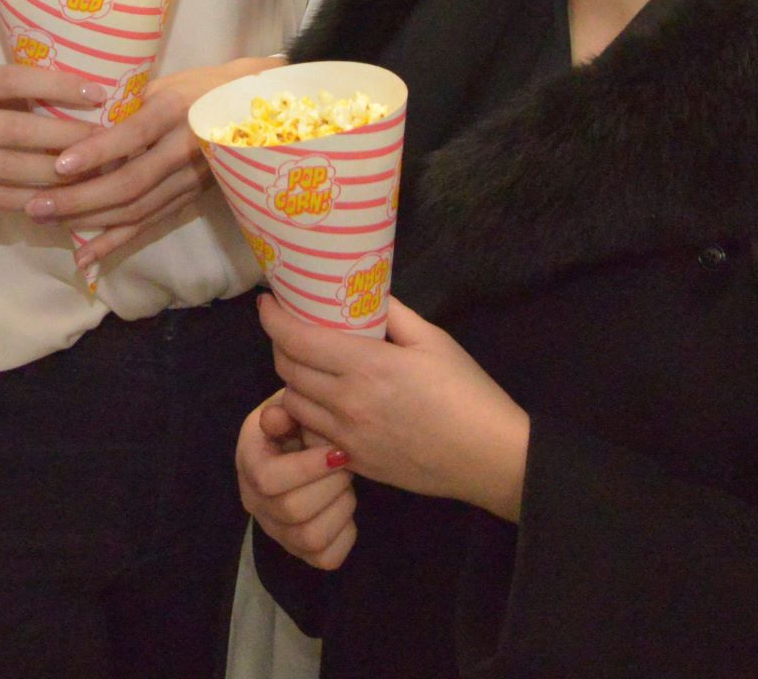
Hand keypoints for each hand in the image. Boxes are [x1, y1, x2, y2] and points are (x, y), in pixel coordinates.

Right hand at [0, 65, 99, 211]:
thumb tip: (53, 96)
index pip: (13, 80)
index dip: (57, 85)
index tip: (97, 92)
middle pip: (21, 131)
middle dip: (71, 138)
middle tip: (113, 140)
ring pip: (13, 170)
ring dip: (59, 174)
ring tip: (96, 174)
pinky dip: (28, 201)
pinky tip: (57, 201)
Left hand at [45, 56, 282, 268]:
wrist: (253, 107)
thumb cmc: (195, 87)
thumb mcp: (163, 83)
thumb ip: (125, 105)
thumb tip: (68, 120)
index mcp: (176, 109)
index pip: (133, 135)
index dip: (97, 152)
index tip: (59, 164)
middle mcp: (186, 148)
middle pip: (131, 183)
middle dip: (79, 199)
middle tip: (35, 205)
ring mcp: (191, 180)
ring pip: (137, 210)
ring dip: (89, 222)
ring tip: (46, 221)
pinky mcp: (190, 200)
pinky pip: (149, 226)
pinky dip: (115, 242)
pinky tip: (84, 256)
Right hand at [237, 392, 356, 569]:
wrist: (301, 445)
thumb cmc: (298, 424)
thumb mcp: (291, 405)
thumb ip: (287, 408)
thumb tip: (276, 419)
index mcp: (249, 462)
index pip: (267, 479)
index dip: (307, 468)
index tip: (337, 451)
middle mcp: (255, 502)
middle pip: (292, 510)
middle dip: (330, 486)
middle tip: (345, 465)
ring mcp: (277, 530)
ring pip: (310, 538)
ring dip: (340, 509)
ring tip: (345, 486)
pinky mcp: (300, 550)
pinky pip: (326, 558)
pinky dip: (345, 535)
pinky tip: (344, 510)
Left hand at [262, 293, 530, 522]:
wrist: (490, 458)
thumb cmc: (467, 393)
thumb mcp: (433, 340)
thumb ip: (393, 314)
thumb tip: (367, 295)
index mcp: (366, 365)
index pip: (297, 339)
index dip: (273, 318)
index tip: (267, 303)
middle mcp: (347, 402)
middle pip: (287, 370)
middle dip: (280, 345)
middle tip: (291, 331)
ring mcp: (347, 437)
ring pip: (292, 404)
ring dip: (292, 381)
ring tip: (307, 367)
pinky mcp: (354, 463)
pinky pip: (313, 434)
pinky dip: (309, 415)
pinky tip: (327, 404)